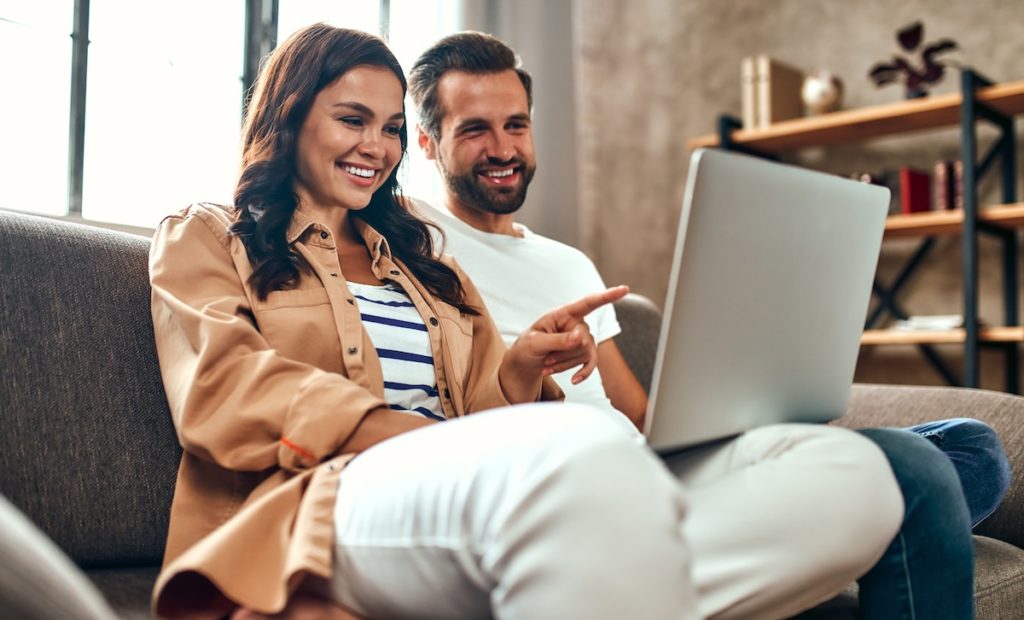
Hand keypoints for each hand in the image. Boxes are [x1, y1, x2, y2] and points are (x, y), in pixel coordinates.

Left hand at [499, 285, 628, 402]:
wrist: (527, 360)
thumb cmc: (528, 345)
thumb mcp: (535, 342)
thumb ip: (556, 340)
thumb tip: (581, 337)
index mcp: (564, 313)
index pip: (588, 303)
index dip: (607, 296)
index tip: (624, 289)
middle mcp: (577, 323)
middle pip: (583, 339)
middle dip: (563, 353)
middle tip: (544, 358)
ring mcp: (583, 338)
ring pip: (585, 353)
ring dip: (564, 364)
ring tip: (546, 364)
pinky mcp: (584, 353)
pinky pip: (591, 363)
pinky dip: (583, 373)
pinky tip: (574, 380)